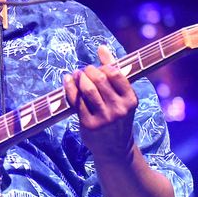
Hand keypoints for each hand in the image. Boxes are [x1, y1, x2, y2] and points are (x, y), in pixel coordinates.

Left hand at [63, 45, 137, 164]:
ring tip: (76, 74)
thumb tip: (101, 47)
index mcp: (130, 100)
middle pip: (100, 80)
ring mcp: (104, 118)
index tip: (97, 66)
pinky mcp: (89, 125)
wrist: (115, 149)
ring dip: (79, 78)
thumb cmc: (117, 117)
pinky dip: (70, 88)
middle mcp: (119, 109)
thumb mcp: (121, 97)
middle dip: (89, 71)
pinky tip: (67, 81)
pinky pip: (76, 102)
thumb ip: (113, 72)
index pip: (116, 74)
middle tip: (84, 71)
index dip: (103, 65)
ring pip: (88, 90)